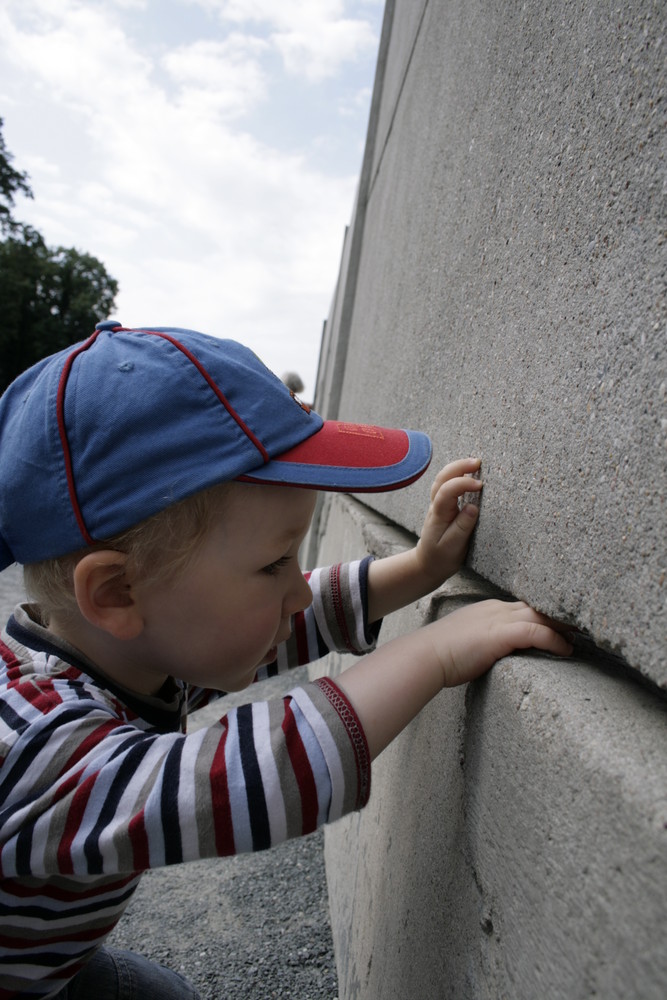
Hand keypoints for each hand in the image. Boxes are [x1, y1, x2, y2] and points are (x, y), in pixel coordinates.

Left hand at [414, 458, 482, 588]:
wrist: (427, 564)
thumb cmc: (440, 558)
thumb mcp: (452, 547)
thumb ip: (462, 527)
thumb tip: (473, 507)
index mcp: (438, 514)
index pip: (447, 491)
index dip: (463, 483)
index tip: (481, 485)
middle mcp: (436, 506)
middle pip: (442, 478)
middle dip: (458, 467)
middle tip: (478, 462)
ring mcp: (437, 504)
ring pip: (442, 479)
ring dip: (457, 468)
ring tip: (475, 463)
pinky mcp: (442, 505)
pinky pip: (446, 484)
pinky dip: (456, 474)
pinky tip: (468, 472)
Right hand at [426, 599, 573, 687]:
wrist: (426, 655)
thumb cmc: (440, 654)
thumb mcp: (466, 641)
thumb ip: (484, 642)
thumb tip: (491, 653)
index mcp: (488, 609)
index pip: (523, 607)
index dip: (543, 614)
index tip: (558, 622)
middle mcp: (496, 609)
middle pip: (536, 606)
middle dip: (557, 615)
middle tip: (578, 624)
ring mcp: (499, 620)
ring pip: (541, 616)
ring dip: (562, 627)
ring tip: (579, 637)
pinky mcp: (500, 634)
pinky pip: (536, 632)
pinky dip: (554, 640)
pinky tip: (565, 650)